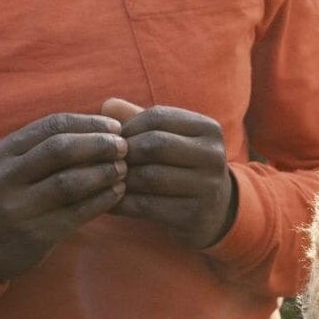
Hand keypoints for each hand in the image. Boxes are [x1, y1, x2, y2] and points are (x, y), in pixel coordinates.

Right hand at [0, 113, 128, 282]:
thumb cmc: (12, 195)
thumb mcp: (16, 165)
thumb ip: (49, 144)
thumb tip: (103, 124)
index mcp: (4, 151)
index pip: (52, 125)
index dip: (89, 123)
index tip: (116, 126)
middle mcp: (7, 176)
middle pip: (60, 149)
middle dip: (98, 144)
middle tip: (124, 147)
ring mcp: (18, 207)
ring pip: (68, 182)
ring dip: (102, 173)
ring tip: (123, 170)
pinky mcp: (33, 234)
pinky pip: (75, 213)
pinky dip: (100, 201)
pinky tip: (116, 193)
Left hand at [100, 98, 236, 248]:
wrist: (214, 211)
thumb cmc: (182, 166)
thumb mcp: (169, 139)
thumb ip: (140, 119)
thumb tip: (107, 104)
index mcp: (208, 129)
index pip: (159, 116)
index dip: (129, 126)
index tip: (112, 139)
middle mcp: (213, 155)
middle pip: (156, 144)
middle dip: (125, 152)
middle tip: (105, 160)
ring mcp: (208, 186)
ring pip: (150, 176)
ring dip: (121, 179)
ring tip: (104, 179)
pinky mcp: (195, 215)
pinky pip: (148, 206)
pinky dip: (123, 203)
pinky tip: (109, 203)